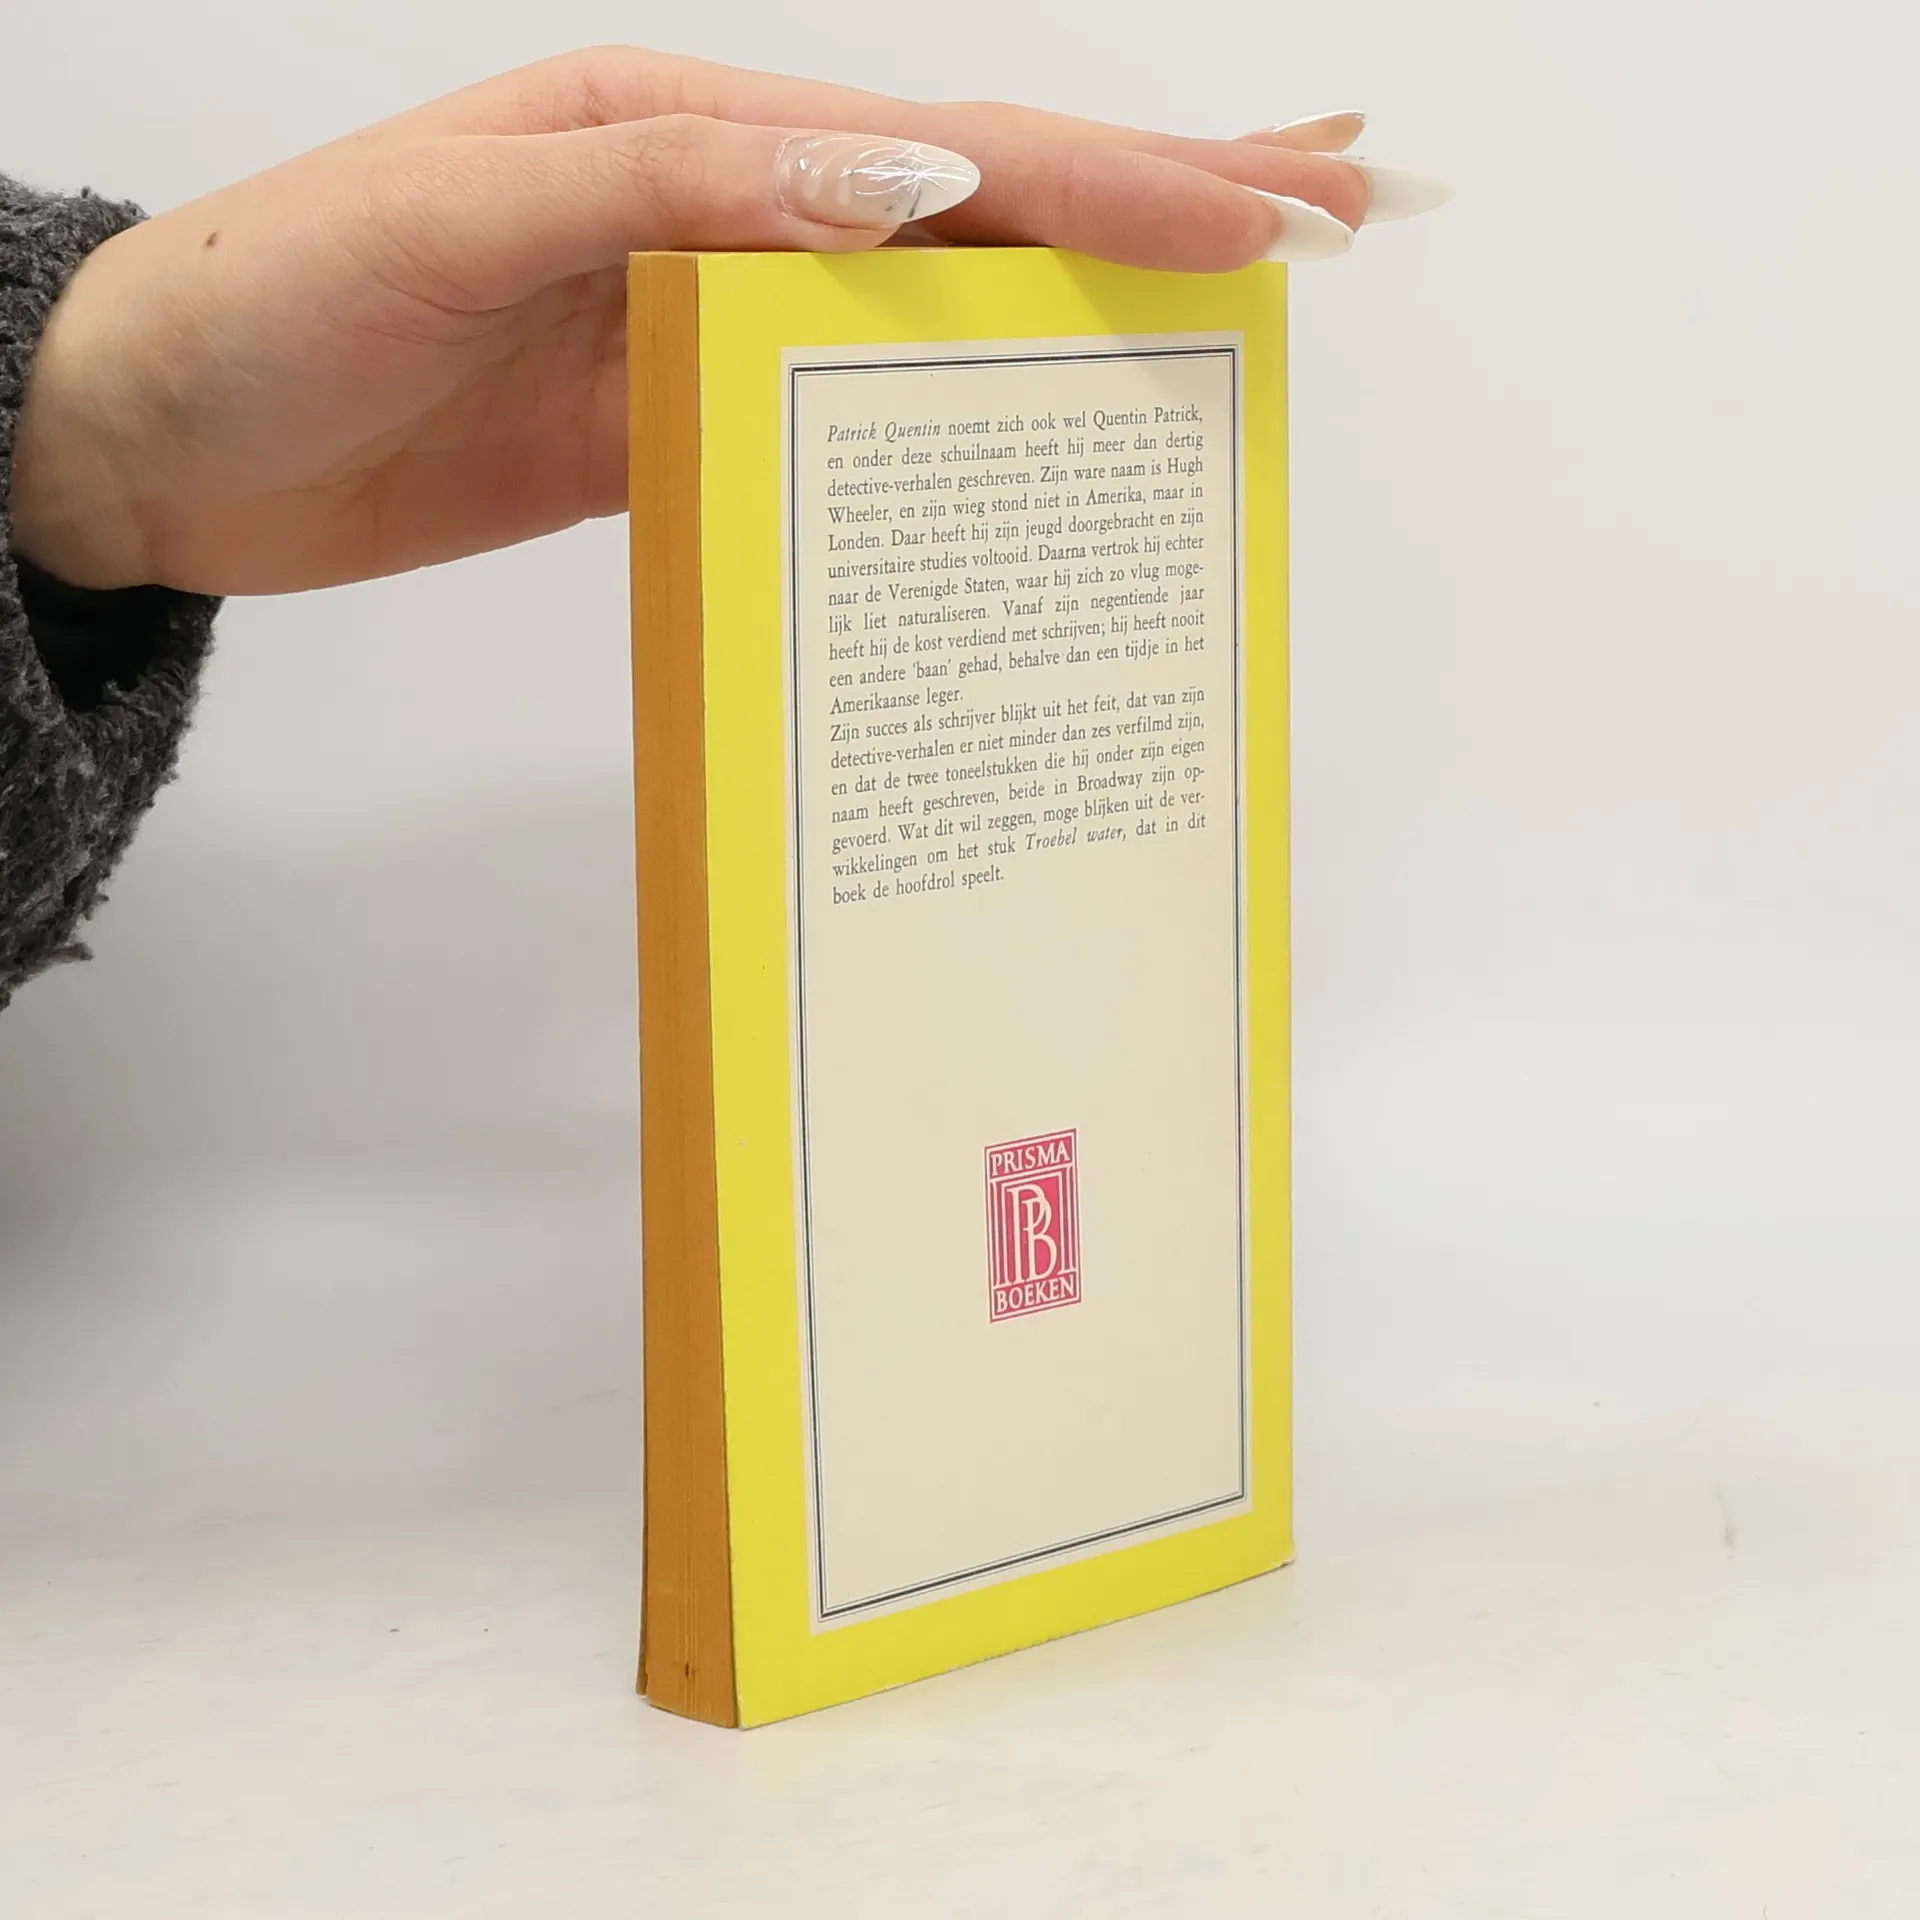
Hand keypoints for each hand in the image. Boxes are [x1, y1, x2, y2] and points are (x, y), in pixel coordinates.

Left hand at [7, 53, 1427, 596]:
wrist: (152, 446)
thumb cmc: (271, 308)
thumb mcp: (469, 218)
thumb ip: (684, 190)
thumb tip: (908, 184)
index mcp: (690, 130)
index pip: (964, 147)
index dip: (1135, 176)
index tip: (1285, 208)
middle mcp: (724, 213)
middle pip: (992, 205)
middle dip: (1172, 203)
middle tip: (1342, 208)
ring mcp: (706, 329)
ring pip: (937, 314)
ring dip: (1084, 313)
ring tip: (1225, 315)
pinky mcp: (670, 435)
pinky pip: (842, 428)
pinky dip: (948, 434)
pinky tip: (1026, 447)